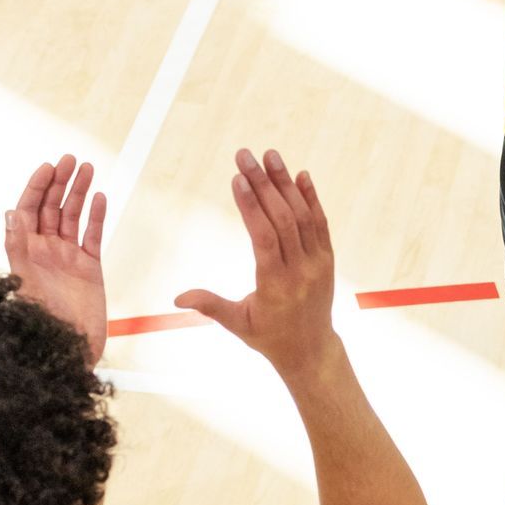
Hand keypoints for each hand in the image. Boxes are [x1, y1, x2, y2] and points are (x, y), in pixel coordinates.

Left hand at [6, 155, 107, 360]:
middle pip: (51, 208)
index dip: (36, 187)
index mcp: (25, 251)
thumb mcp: (25, 281)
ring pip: (72, 217)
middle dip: (59, 182)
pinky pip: (93, 236)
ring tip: (87, 169)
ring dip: (79, 193)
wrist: (68, 350)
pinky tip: (99, 199)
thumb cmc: (42, 322)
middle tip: (70, 159)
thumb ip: (18, 247)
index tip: (48, 167)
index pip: (28, 210)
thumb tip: (12, 212)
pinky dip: (96, 217)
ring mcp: (68, 257)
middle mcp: (45, 251)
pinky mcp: (90, 268)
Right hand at [175, 148, 337, 378]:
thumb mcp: (238, 324)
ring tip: (270, 155)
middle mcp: (301, 269)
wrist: (312, 349)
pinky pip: (320, 223)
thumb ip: (210, 306)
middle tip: (245, 155)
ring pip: (303, 216)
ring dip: (286, 183)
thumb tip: (177, 298)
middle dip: (263, 183)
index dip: (251, 206)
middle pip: (282, 219)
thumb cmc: (269, 337)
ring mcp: (318, 262)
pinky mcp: (327, 258)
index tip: (237, 177)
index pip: (263, 237)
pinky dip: (311, 198)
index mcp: (275, 284)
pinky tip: (300, 175)